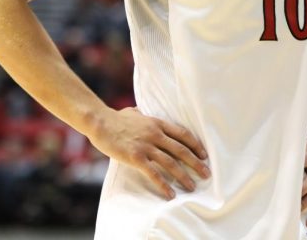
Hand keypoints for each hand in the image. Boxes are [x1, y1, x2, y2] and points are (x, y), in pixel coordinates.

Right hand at [87, 107, 209, 198]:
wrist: (99, 122)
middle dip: (196, 163)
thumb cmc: (116, 118)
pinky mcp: (136, 157)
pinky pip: (153, 173)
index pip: (183, 134)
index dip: (196, 145)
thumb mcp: (135, 112)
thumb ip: (145, 115)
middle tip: (207, 174)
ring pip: (170, 163)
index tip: (204, 155)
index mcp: (158, 123)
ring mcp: (146, 146)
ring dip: (183, 176)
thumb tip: (145, 113)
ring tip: (192, 187)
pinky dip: (163, 185)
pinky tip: (170, 194)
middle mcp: (155, 134)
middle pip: (181, 150)